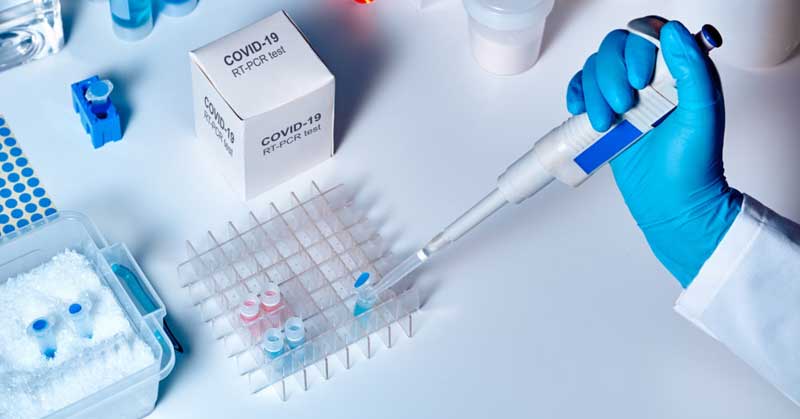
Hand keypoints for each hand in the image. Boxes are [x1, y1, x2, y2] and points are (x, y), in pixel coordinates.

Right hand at [566, 21, 741, 286]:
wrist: (673, 205)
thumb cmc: (694, 166)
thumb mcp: (703, 114)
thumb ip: (693, 69)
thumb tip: (676, 32)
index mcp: (680, 71)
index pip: (651, 34)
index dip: (637, 48)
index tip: (639, 79)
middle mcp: (651, 79)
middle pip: (615, 47)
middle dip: (610, 75)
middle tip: (623, 105)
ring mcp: (626, 97)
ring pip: (595, 68)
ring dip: (593, 92)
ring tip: (607, 122)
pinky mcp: (606, 116)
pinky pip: (580, 90)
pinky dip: (575, 95)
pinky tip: (581, 111)